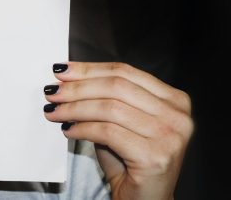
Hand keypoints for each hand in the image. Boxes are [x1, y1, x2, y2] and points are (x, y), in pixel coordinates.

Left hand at [43, 62, 192, 199]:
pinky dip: (83, 128)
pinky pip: (108, 132)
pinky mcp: (155, 156)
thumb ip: (105, 98)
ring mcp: (169, 136)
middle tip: (53, 92)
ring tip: (54, 111)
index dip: (90, 69)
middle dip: (78, 88)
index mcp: (174, 100)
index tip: (62, 71)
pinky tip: (68, 130)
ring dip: (75, 108)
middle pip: (117, 87)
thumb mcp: (121, 122)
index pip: (125, 72)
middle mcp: (177, 116)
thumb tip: (68, 78)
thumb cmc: (131, 161)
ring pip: (110, 108)